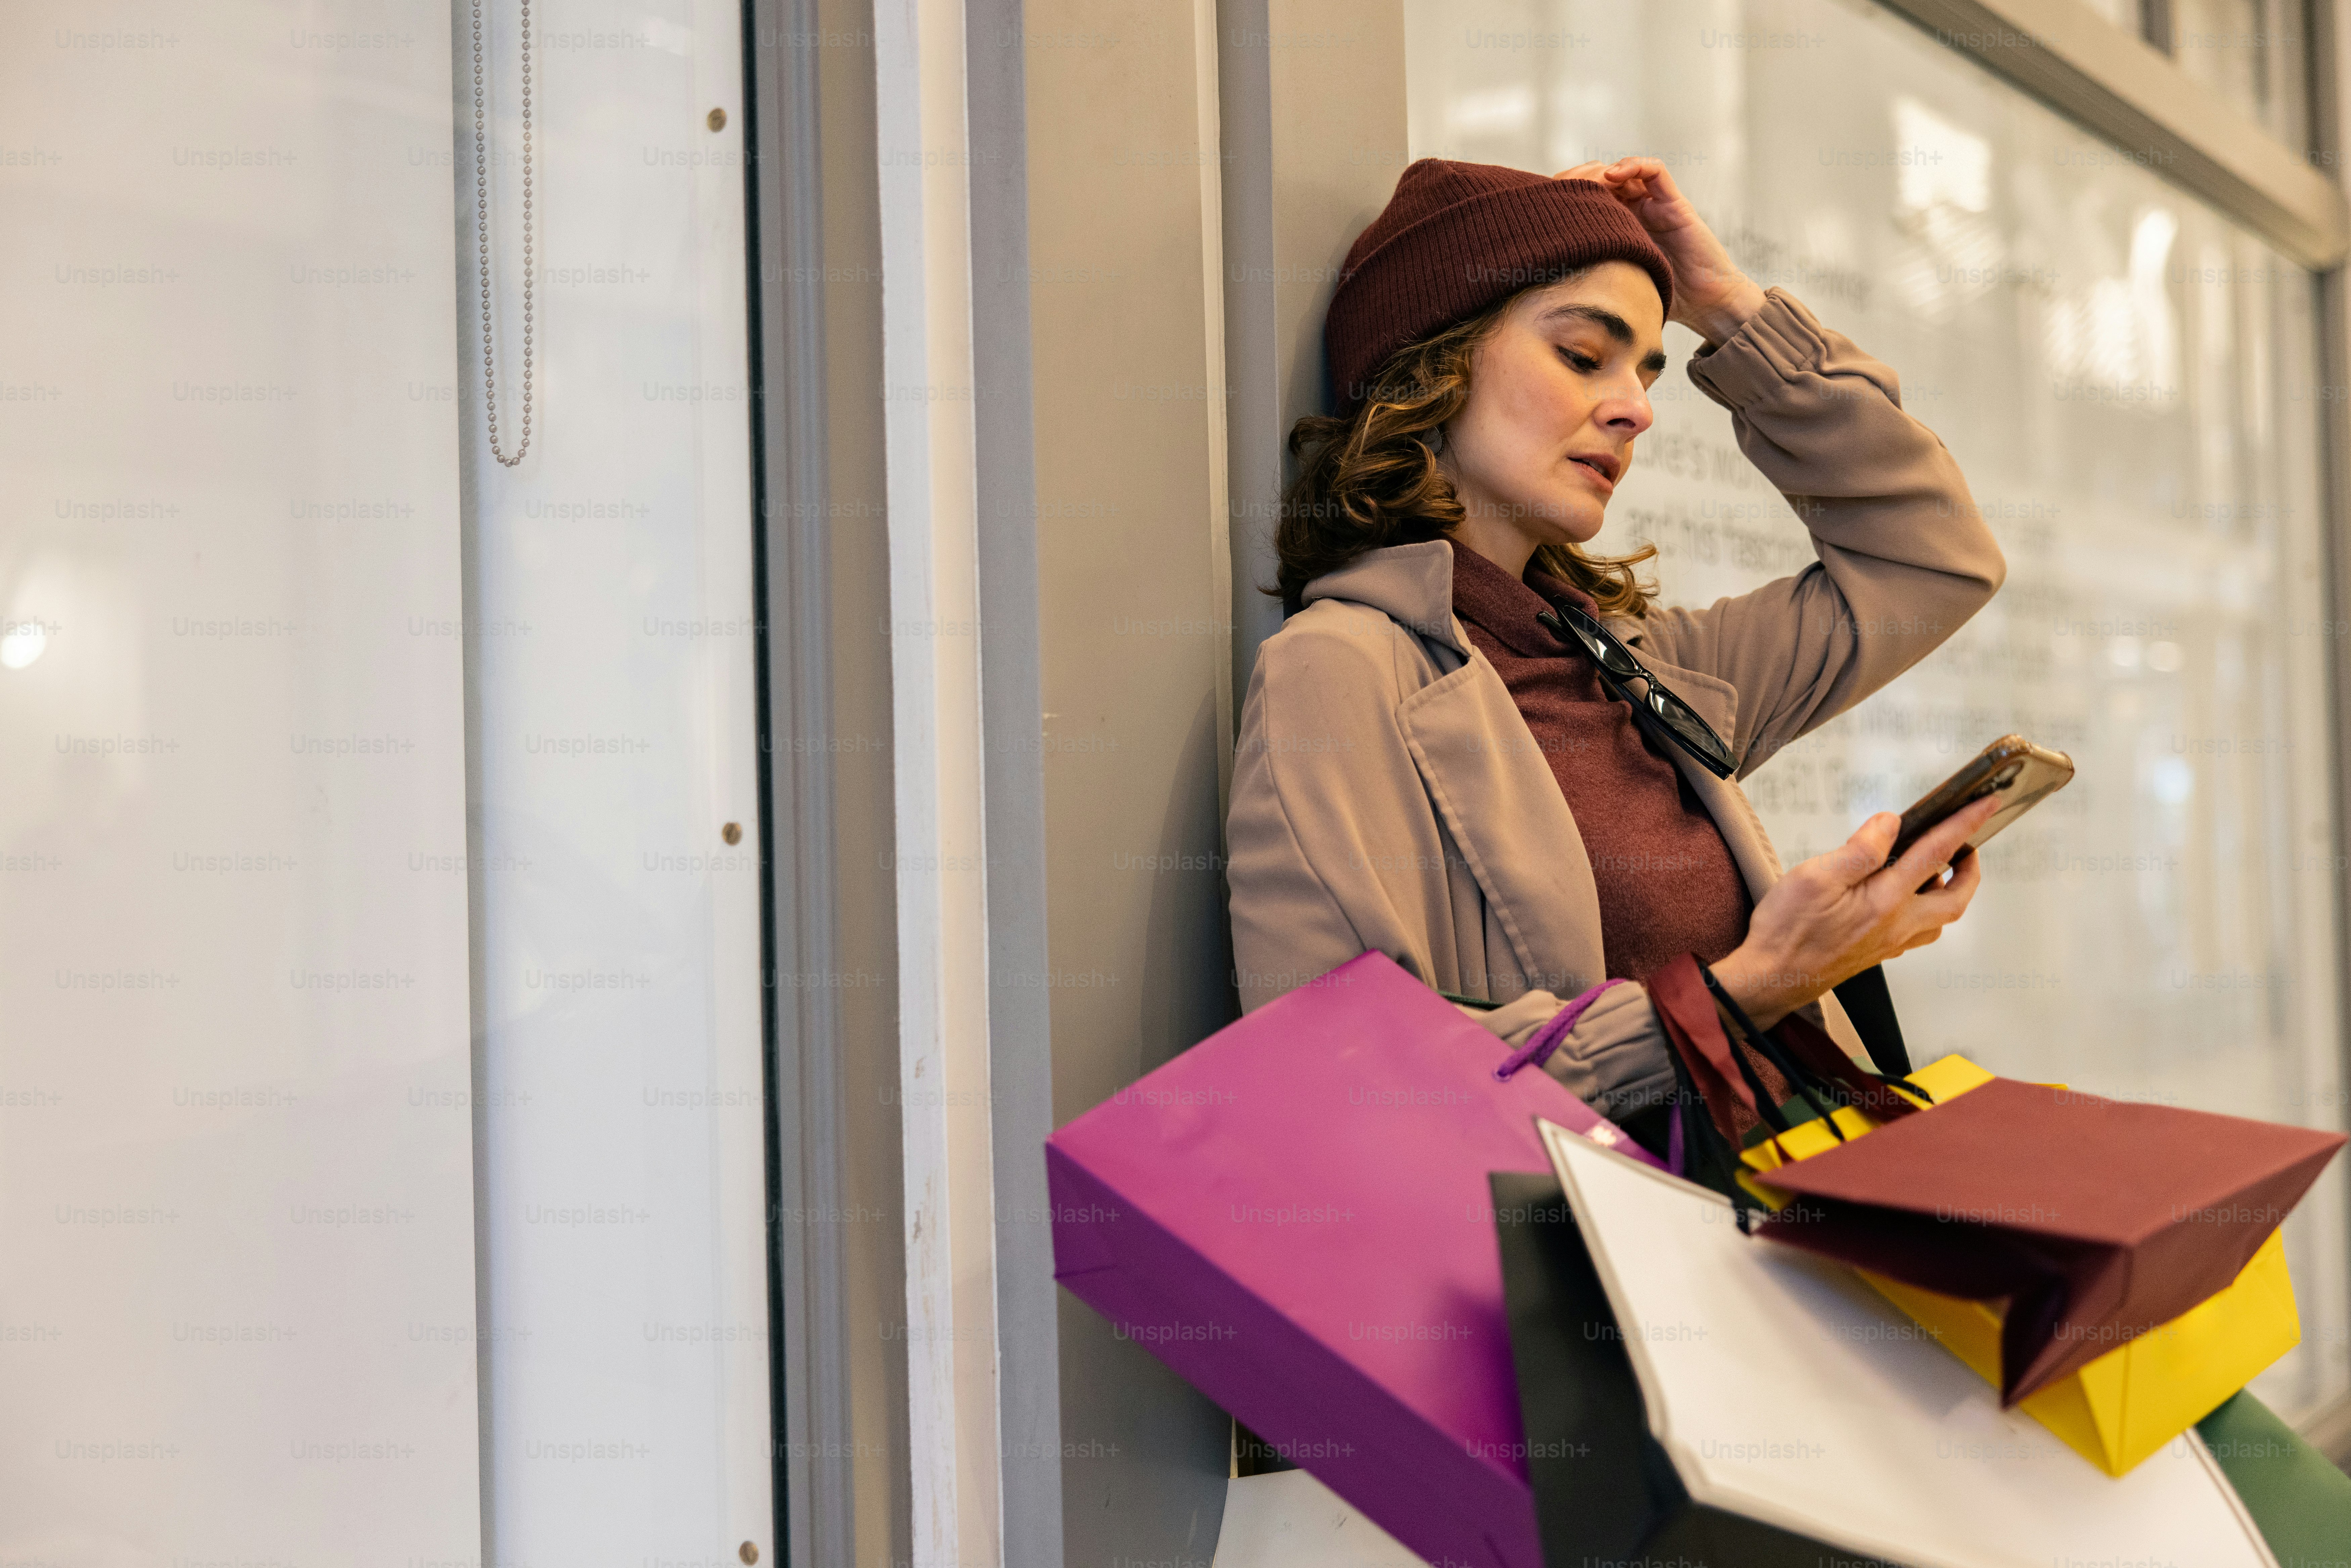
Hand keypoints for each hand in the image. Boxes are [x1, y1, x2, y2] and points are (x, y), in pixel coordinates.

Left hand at [1551, 156, 1765, 345]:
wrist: (1705, 304)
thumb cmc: (1663, 299)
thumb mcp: (1613, 289)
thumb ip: (1588, 284)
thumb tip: (1544, 302)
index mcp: (1614, 230)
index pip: (1583, 201)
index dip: (1562, 198)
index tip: (1542, 207)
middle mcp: (1632, 212)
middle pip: (1596, 180)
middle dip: (1573, 181)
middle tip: (1556, 191)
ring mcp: (1653, 204)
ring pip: (1621, 171)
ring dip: (1598, 171)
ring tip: (1582, 182)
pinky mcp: (1674, 202)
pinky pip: (1655, 170)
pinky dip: (1634, 165)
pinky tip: (1613, 175)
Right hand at [1708, 793, 2001, 1028]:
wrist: (1770, 980)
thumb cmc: (1787, 931)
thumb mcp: (1816, 876)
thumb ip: (1860, 849)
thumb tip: (1891, 824)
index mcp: (1885, 901)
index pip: (1936, 854)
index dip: (1964, 824)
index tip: (1986, 803)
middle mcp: (1896, 926)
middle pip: (1955, 899)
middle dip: (1970, 869)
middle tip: (1967, 845)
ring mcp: (1888, 943)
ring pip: (1939, 920)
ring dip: (1950, 892)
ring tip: (1939, 870)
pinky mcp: (1875, 953)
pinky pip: (1917, 933)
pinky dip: (1924, 912)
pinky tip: (1903, 900)